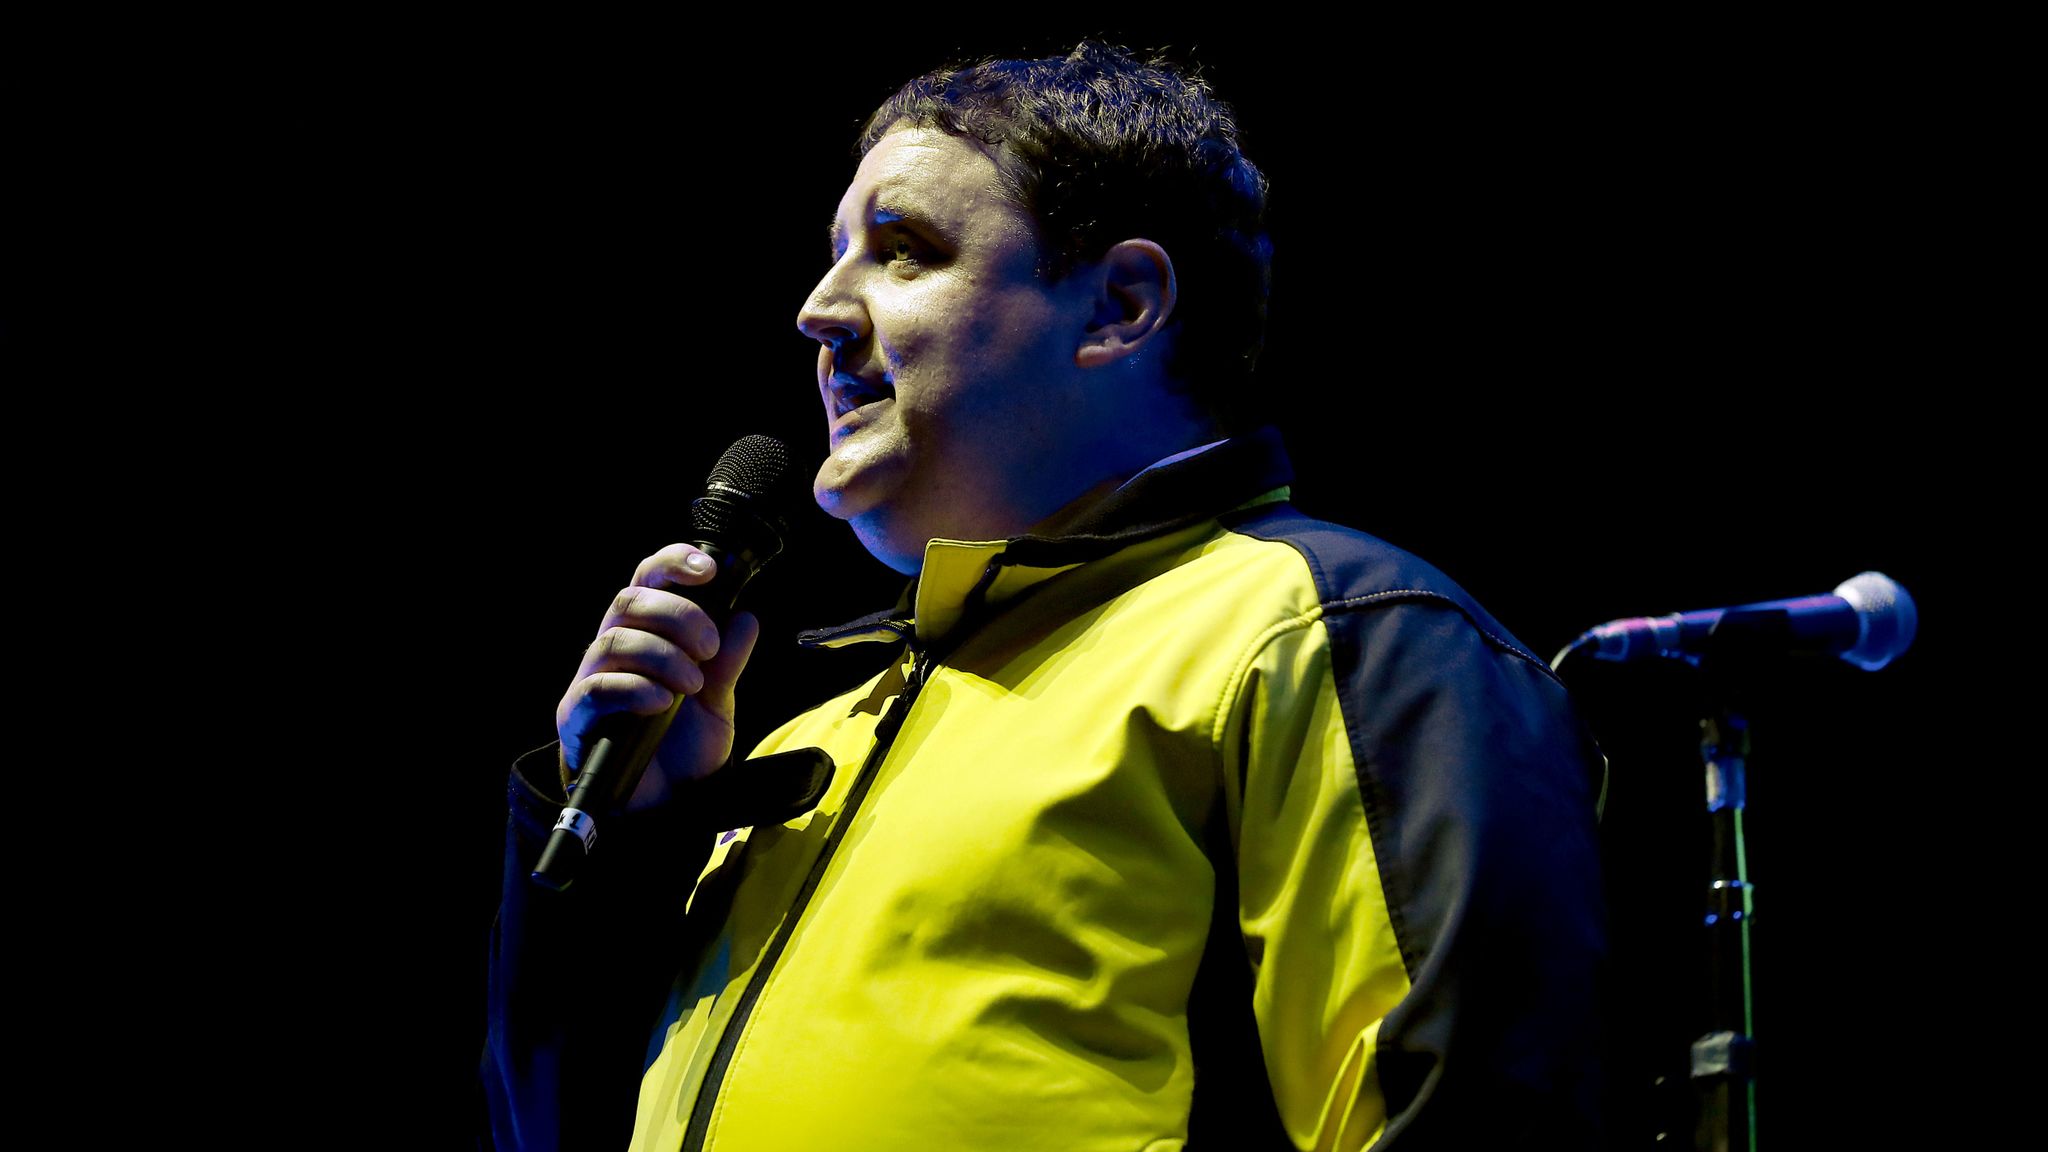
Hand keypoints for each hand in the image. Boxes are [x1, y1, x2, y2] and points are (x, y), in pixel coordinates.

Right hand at [555, 544, 761, 812]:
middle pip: (630, 601)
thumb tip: (746, 618)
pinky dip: (636, 689)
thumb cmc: (685, 747)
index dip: (673, 563)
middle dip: (677, 615)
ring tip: (692, 686)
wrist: (670, 805)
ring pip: (615, 640)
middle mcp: (614, 648)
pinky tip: (663, 702)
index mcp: (647, 634)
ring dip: (663, 656)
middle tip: (710, 647)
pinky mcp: (578, 717)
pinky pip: (597, 688)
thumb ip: (728, 661)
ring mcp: (592, 680)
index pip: (648, 580)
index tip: (710, 570)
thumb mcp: (718, 701)